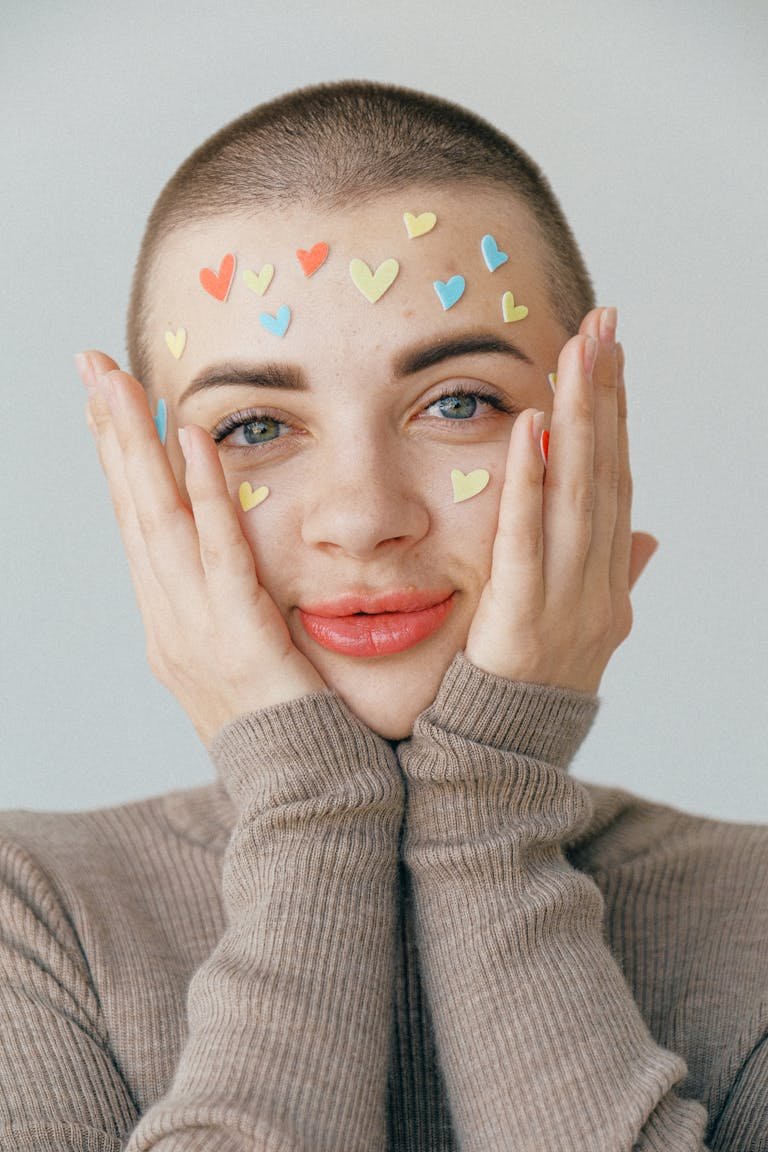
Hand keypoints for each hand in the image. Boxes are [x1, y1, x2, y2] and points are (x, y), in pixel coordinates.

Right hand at [76, 351, 326, 746]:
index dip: (118, 460)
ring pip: (157, 521)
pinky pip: (219, 554)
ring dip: (137, 446)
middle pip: (131, 512)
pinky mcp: (238, 639)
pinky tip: (192, 441)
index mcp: (170, 624)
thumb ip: (232, 609)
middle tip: (91, 363)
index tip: (108, 401)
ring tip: (120, 380)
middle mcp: (168, 623)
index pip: (138, 526)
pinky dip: (205, 494)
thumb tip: (232, 567)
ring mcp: (195, 633)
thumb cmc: (287, 731)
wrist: (304, 804)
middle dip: (109, 435)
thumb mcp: (245, 662)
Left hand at [464, 307, 657, 694]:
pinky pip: (527, 537)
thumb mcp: (588, 625)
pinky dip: (532, 480)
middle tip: (604, 322)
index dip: (617, 415)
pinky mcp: (521, 612)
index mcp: (607, 575)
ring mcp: (566, 595)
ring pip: (579, 492)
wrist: (509, 756)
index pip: (615, 480)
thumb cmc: (538, 685)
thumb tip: (647, 538)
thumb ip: (614, 574)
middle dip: (607, 394)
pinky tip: (531, 425)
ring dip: (582, 417)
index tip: (611, 354)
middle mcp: (597, 578)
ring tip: (580, 351)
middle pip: (606, 471)